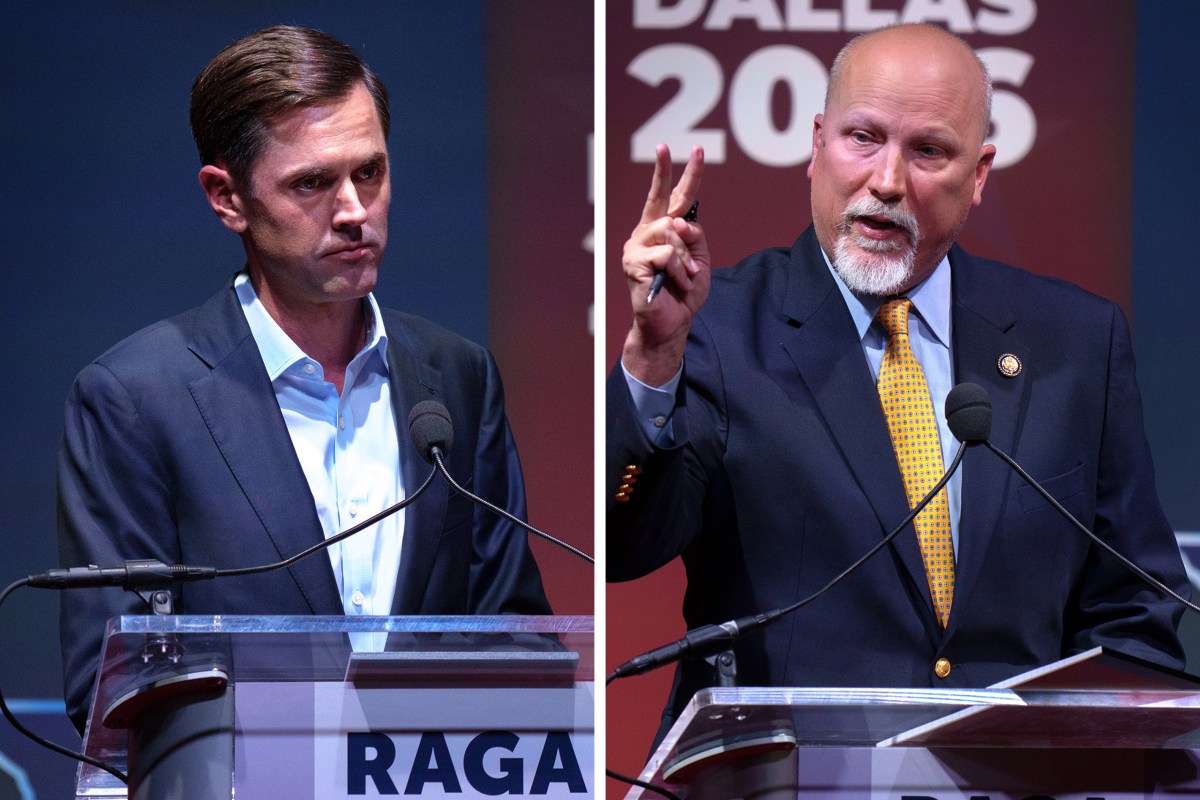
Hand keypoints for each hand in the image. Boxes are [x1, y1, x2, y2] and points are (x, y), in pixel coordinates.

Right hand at [622, 144, 710, 386]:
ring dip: (687, 257)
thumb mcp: (699, 261)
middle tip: (695, 148)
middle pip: (662, 198)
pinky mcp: (633, 262)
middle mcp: (646, 233)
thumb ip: (694, 237)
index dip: (683, 174)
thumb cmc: (683, 294)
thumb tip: (679, 222)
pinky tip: (676, 282)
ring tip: (686, 277)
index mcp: (663, 231)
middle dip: (671, 171)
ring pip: (671, 232)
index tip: (693, 150)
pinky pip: (667, 254)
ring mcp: (637, 246)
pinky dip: (679, 270)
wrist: (670, 325)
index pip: (673, 197)